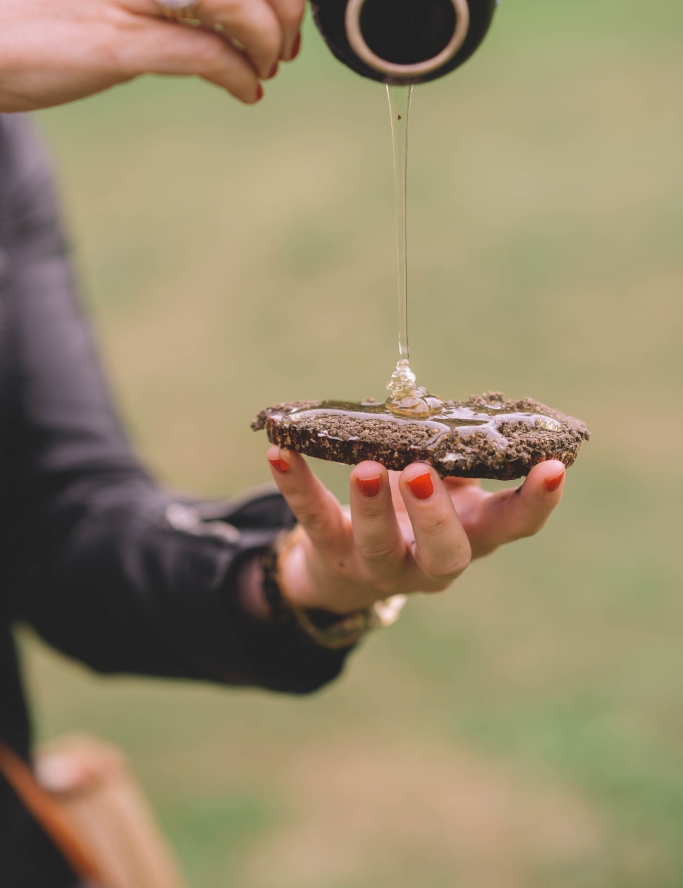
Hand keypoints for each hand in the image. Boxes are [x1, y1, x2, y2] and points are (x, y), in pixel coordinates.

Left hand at [240, 447, 566, 618]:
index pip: (514, 526)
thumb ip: (449, 451)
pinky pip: (313, 522)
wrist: (350, 569)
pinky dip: (297, 486)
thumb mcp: (443, 485)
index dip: (536, 501)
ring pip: (380, 547)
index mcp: (471, 534)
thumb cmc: (411, 510)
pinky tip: (282, 452)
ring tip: (367, 467)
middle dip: (437, 514)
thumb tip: (441, 399)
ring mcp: (382, 566)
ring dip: (374, 507)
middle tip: (423, 472)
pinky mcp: (332, 555)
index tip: (554, 466)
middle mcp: (432, 561)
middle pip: (447, 553)